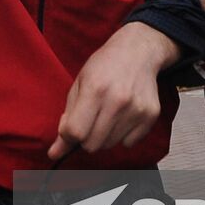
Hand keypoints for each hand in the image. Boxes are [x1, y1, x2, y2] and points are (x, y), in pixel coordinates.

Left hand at [48, 22, 176, 159]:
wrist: (137, 52)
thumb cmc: (104, 66)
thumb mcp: (78, 84)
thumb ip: (66, 119)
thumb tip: (55, 153)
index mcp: (95, 89)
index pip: (75, 132)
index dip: (68, 135)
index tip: (70, 129)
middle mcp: (118, 101)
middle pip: (92, 145)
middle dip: (85, 137)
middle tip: (89, 120)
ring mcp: (136, 109)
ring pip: (109, 145)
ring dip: (103, 136)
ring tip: (107, 113)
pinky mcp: (150, 116)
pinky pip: (128, 143)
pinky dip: (122, 135)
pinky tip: (122, 115)